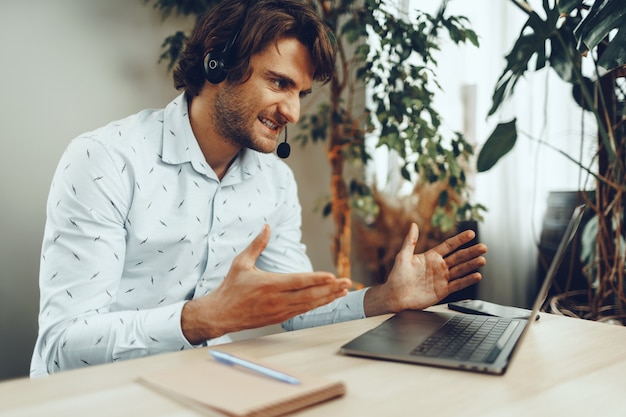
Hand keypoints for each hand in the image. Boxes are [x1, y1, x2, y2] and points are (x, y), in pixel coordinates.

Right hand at [182, 225, 351, 343]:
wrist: (221, 314)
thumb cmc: (231, 288)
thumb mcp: (241, 263)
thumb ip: (257, 245)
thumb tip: (267, 227)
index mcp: (269, 284)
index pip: (299, 281)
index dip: (317, 279)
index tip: (332, 276)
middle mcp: (277, 299)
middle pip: (310, 294)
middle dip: (331, 289)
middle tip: (347, 283)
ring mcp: (280, 310)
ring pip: (309, 304)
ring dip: (328, 298)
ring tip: (343, 291)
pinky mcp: (280, 317)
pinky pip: (303, 311)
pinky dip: (317, 305)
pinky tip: (327, 300)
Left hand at [364, 223, 486, 315]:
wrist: (395, 297)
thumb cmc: (397, 277)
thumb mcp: (403, 256)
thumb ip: (410, 241)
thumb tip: (413, 225)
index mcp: (431, 257)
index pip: (449, 246)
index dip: (460, 239)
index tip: (471, 233)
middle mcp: (438, 266)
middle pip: (458, 257)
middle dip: (471, 252)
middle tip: (483, 247)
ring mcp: (442, 278)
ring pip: (460, 270)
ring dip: (472, 265)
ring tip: (482, 260)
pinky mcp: (443, 290)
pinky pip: (457, 284)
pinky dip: (467, 281)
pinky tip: (476, 276)